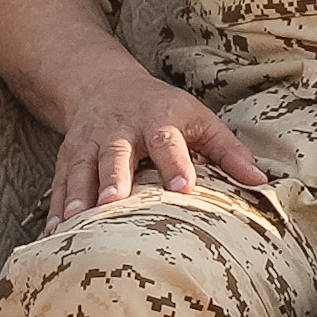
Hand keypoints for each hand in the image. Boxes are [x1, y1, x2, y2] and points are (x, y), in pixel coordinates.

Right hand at [44, 67, 266, 222]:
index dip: (175, 165)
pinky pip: (59, 183)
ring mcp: (88, 144)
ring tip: (77, 224)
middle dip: (114, 179)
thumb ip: (228, 150)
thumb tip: (260, 180)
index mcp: (156, 120)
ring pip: (81, 170)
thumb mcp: (199, 118)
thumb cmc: (162, 108)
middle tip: (115, 202)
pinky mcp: (67, 157)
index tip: (184, 189)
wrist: (103, 85)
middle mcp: (118, 131)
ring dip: (78, 197)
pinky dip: (56, 207)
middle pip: (115, 155)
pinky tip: (55, 232)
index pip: (167, 142)